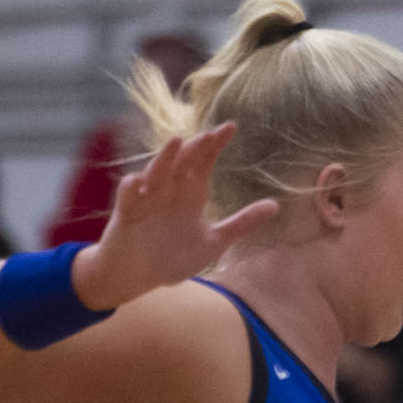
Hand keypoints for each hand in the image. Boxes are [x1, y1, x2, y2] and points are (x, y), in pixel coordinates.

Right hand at [73, 126, 280, 312]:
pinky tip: (138, 182)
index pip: (204, 163)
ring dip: (165, 158)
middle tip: (210, 134)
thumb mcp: (214, 240)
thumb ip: (242, 223)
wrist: (139, 275)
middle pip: (183, 163)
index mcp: (190, 195)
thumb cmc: (173, 256)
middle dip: (196, 148)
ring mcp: (147, 201)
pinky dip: (131, 188)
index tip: (231, 127)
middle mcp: (169, 191)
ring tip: (177, 142)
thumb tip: (275, 205)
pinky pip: (127, 198)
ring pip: (156, 173)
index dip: (215, 145)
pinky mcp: (127, 215)